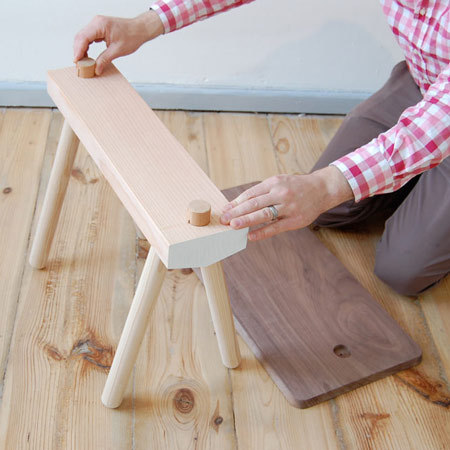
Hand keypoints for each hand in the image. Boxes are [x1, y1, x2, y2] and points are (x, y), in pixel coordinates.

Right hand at [73, 11, 163, 74]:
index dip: (78, 51)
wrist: (139, 29)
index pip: (83, 38)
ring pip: (83, 37)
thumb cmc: (132, 36)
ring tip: (83, 62)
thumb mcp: (117, 51)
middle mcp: (96, 22)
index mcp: (100, 25)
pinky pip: (88, 36)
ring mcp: (97, 24)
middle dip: (78, 51)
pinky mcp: (99, 27)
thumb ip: (104, 59)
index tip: (76, 61)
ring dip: (81, 49)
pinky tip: (88, 55)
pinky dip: (86, 46)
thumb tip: (96, 69)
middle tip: (78, 64)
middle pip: (80, 37)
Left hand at [220, 166, 353, 240]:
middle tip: (224, 219)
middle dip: (237, 212)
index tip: (225, 209)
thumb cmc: (295, 187)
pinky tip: (251, 236)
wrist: (321, 189)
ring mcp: (288, 207)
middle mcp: (280, 194)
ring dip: (247, 221)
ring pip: (264, 215)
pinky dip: (262, 232)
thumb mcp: (279, 182)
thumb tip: (239, 203)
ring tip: (233, 226)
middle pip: (254, 204)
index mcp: (274, 183)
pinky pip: (276, 227)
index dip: (236, 202)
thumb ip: (261, 192)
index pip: (251, 194)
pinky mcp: (295, 220)